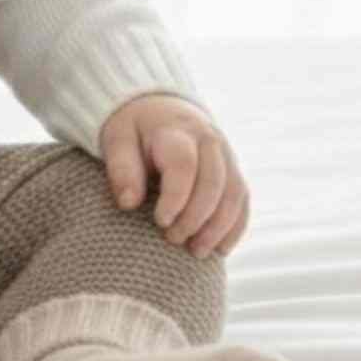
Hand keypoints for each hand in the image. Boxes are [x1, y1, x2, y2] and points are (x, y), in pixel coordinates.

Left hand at [97, 93, 248, 259]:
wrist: (159, 109)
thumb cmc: (134, 130)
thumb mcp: (117, 140)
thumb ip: (121, 169)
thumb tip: (128, 203)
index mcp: (177, 130)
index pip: (184, 165)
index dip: (176, 197)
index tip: (160, 221)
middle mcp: (208, 140)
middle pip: (214, 182)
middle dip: (196, 217)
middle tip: (173, 239)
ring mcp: (226, 156)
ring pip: (234, 194)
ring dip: (219, 227)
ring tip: (195, 252)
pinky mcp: (233, 171)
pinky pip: (243, 201)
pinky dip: (235, 227)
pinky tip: (219, 250)